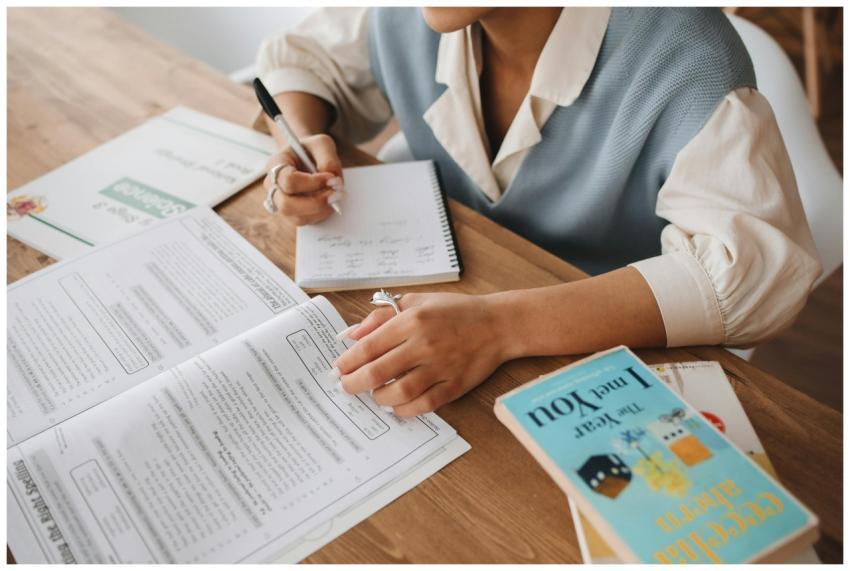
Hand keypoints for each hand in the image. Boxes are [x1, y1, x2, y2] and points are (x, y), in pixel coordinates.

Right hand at [263, 133, 343, 224]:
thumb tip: (333, 181)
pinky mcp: (291, 214)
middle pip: (286, 205)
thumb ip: (328, 159)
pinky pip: (304, 222)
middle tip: (336, 195)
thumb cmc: (311, 150)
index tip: (332, 179)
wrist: (307, 158)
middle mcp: (273, 186)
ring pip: (296, 218)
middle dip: (315, 203)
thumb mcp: (322, 144)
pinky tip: (330, 203)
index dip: (312, 183)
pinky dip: (320, 215)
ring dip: (320, 210)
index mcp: (275, 164)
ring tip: (335, 197)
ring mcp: (280, 203)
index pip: (289, 180)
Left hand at [332, 292, 509, 416]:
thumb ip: (382, 316)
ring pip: (400, 392)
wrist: (498, 324)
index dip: (348, 361)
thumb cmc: (455, 311)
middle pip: (379, 371)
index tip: (338, 369)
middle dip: (355, 383)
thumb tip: (353, 335)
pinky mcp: (455, 385)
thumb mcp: (417, 301)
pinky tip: (397, 405)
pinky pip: (424, 404)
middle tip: (346, 387)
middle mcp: (424, 344)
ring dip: (380, 398)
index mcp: (412, 320)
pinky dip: (405, 409)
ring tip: (374, 395)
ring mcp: (441, 367)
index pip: (369, 346)